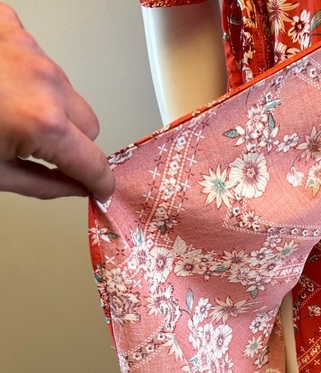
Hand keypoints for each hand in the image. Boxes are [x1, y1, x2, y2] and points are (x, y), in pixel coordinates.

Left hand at [0, 3, 113, 201]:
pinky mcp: (8, 26)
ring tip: (9, 111)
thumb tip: (73, 188)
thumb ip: (45, 185)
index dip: (99, 181)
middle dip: (73, 141)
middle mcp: (43, 81)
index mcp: (41, 123)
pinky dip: (28, 72)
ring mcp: (27, 49)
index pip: (95, 162)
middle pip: (89, 124)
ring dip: (52, 106)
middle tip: (40, 148)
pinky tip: (2, 81)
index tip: (100, 187)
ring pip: (68, 90)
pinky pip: (40, 55)